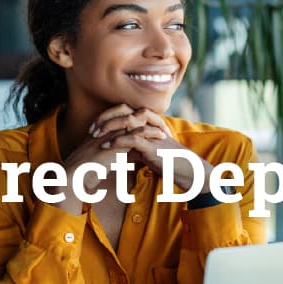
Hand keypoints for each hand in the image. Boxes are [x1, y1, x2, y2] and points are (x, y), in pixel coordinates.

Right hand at [50, 106, 167, 214]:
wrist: (75, 176)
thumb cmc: (86, 172)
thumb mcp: (104, 161)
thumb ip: (118, 157)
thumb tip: (132, 159)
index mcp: (105, 131)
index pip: (126, 120)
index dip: (140, 123)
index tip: (154, 127)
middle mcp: (108, 129)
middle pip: (133, 118)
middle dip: (149, 120)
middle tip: (163, 126)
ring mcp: (112, 134)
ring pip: (137, 123)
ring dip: (152, 126)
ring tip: (165, 131)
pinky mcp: (115, 142)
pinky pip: (136, 134)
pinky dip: (150, 134)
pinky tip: (161, 137)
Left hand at [92, 105, 212, 193]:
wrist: (191, 172)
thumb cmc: (173, 165)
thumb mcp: (152, 155)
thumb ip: (138, 151)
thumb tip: (123, 155)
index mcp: (150, 123)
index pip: (126, 112)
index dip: (109, 116)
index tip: (95, 126)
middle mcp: (152, 124)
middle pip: (124, 111)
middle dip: (106, 118)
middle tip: (91, 128)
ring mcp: (153, 133)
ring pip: (127, 121)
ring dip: (109, 127)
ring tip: (96, 135)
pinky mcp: (154, 145)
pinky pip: (133, 138)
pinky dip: (118, 141)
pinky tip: (106, 146)